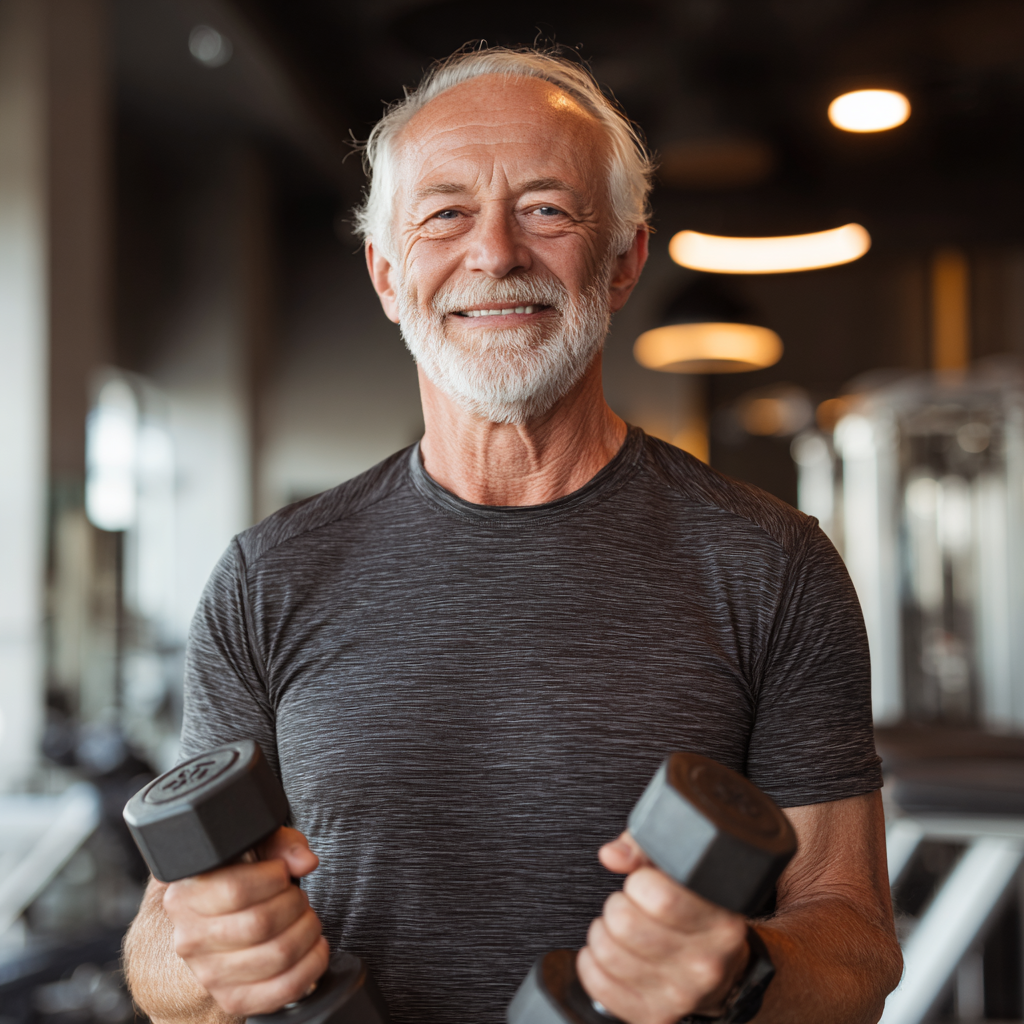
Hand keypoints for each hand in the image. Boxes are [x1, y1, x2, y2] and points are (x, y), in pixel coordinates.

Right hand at [162, 827, 328, 1016]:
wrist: (218, 920)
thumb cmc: (237, 879)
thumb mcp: (253, 847)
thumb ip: (280, 845)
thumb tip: (304, 861)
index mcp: (186, 897)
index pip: (236, 890)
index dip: (273, 878)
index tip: (283, 873)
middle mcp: (191, 939)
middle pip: (260, 923)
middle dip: (295, 903)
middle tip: (297, 896)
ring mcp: (210, 974)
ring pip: (277, 955)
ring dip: (307, 931)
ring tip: (304, 918)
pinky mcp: (234, 998)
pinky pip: (283, 989)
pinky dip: (311, 965)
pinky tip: (313, 946)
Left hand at [576, 831, 749, 1023]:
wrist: (721, 971)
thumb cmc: (695, 913)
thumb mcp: (684, 872)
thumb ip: (647, 849)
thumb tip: (613, 855)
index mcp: (720, 922)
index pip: (662, 897)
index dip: (640, 881)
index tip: (643, 881)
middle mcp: (705, 963)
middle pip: (626, 923)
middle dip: (617, 905)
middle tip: (628, 905)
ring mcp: (682, 995)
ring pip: (608, 953)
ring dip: (602, 932)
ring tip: (617, 927)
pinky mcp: (656, 1015)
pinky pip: (600, 985)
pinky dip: (591, 963)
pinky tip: (607, 951)